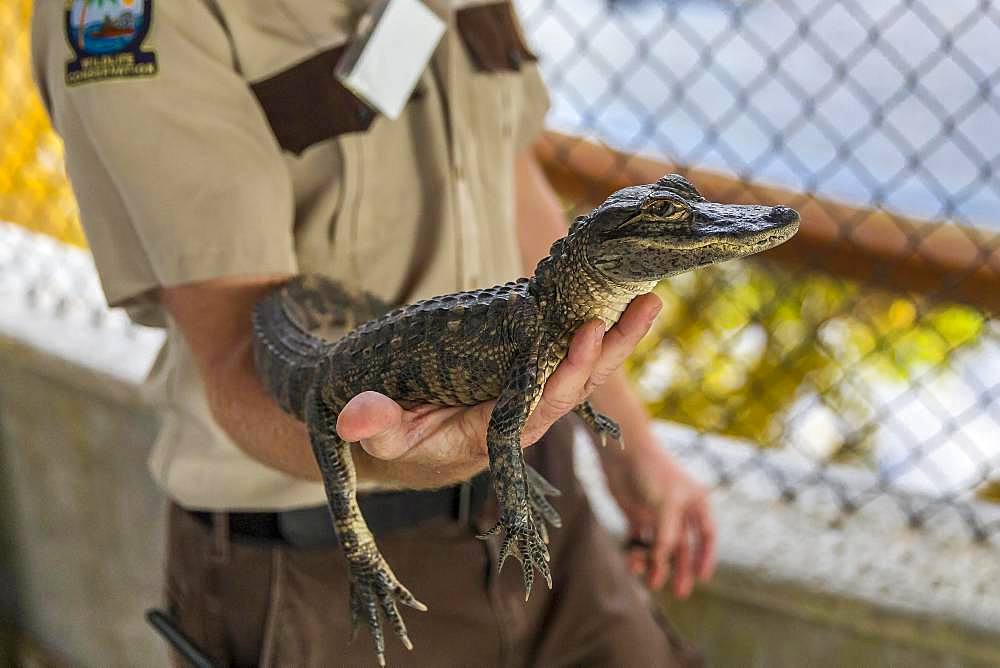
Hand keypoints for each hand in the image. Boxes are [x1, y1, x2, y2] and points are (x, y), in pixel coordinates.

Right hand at [336, 293, 663, 488]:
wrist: (407, 434)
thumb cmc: (398, 435)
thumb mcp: (385, 433)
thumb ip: (376, 426)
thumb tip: (353, 418)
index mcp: (500, 431)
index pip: (545, 403)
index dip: (570, 371)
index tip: (589, 333)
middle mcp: (527, 412)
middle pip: (580, 382)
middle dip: (613, 347)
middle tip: (646, 305)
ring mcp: (532, 391)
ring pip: (581, 365)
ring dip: (615, 333)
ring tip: (649, 298)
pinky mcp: (528, 369)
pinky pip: (566, 350)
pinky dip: (591, 326)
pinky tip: (615, 297)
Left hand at [601, 440, 715, 597]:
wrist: (622, 451)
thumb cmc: (652, 470)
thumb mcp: (667, 502)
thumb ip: (668, 533)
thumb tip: (664, 560)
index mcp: (696, 503)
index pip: (707, 535)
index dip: (706, 557)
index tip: (702, 578)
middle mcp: (678, 510)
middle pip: (684, 547)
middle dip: (682, 569)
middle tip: (680, 593)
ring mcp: (657, 514)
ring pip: (661, 547)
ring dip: (658, 565)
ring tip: (652, 582)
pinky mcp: (636, 515)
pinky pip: (640, 540)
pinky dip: (638, 553)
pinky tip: (634, 564)